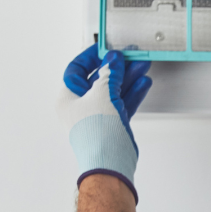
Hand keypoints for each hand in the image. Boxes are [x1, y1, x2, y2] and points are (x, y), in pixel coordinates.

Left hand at [60, 46, 152, 198]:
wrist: (109, 163)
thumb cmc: (96, 133)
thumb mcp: (102, 93)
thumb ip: (110, 73)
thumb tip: (113, 60)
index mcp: (68, 98)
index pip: (76, 69)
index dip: (90, 57)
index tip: (105, 48)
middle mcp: (80, 107)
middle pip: (98, 79)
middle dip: (116, 67)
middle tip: (129, 55)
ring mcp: (97, 116)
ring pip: (113, 90)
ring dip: (128, 77)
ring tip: (141, 65)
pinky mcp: (112, 124)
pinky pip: (122, 103)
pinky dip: (132, 92)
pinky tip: (142, 82)